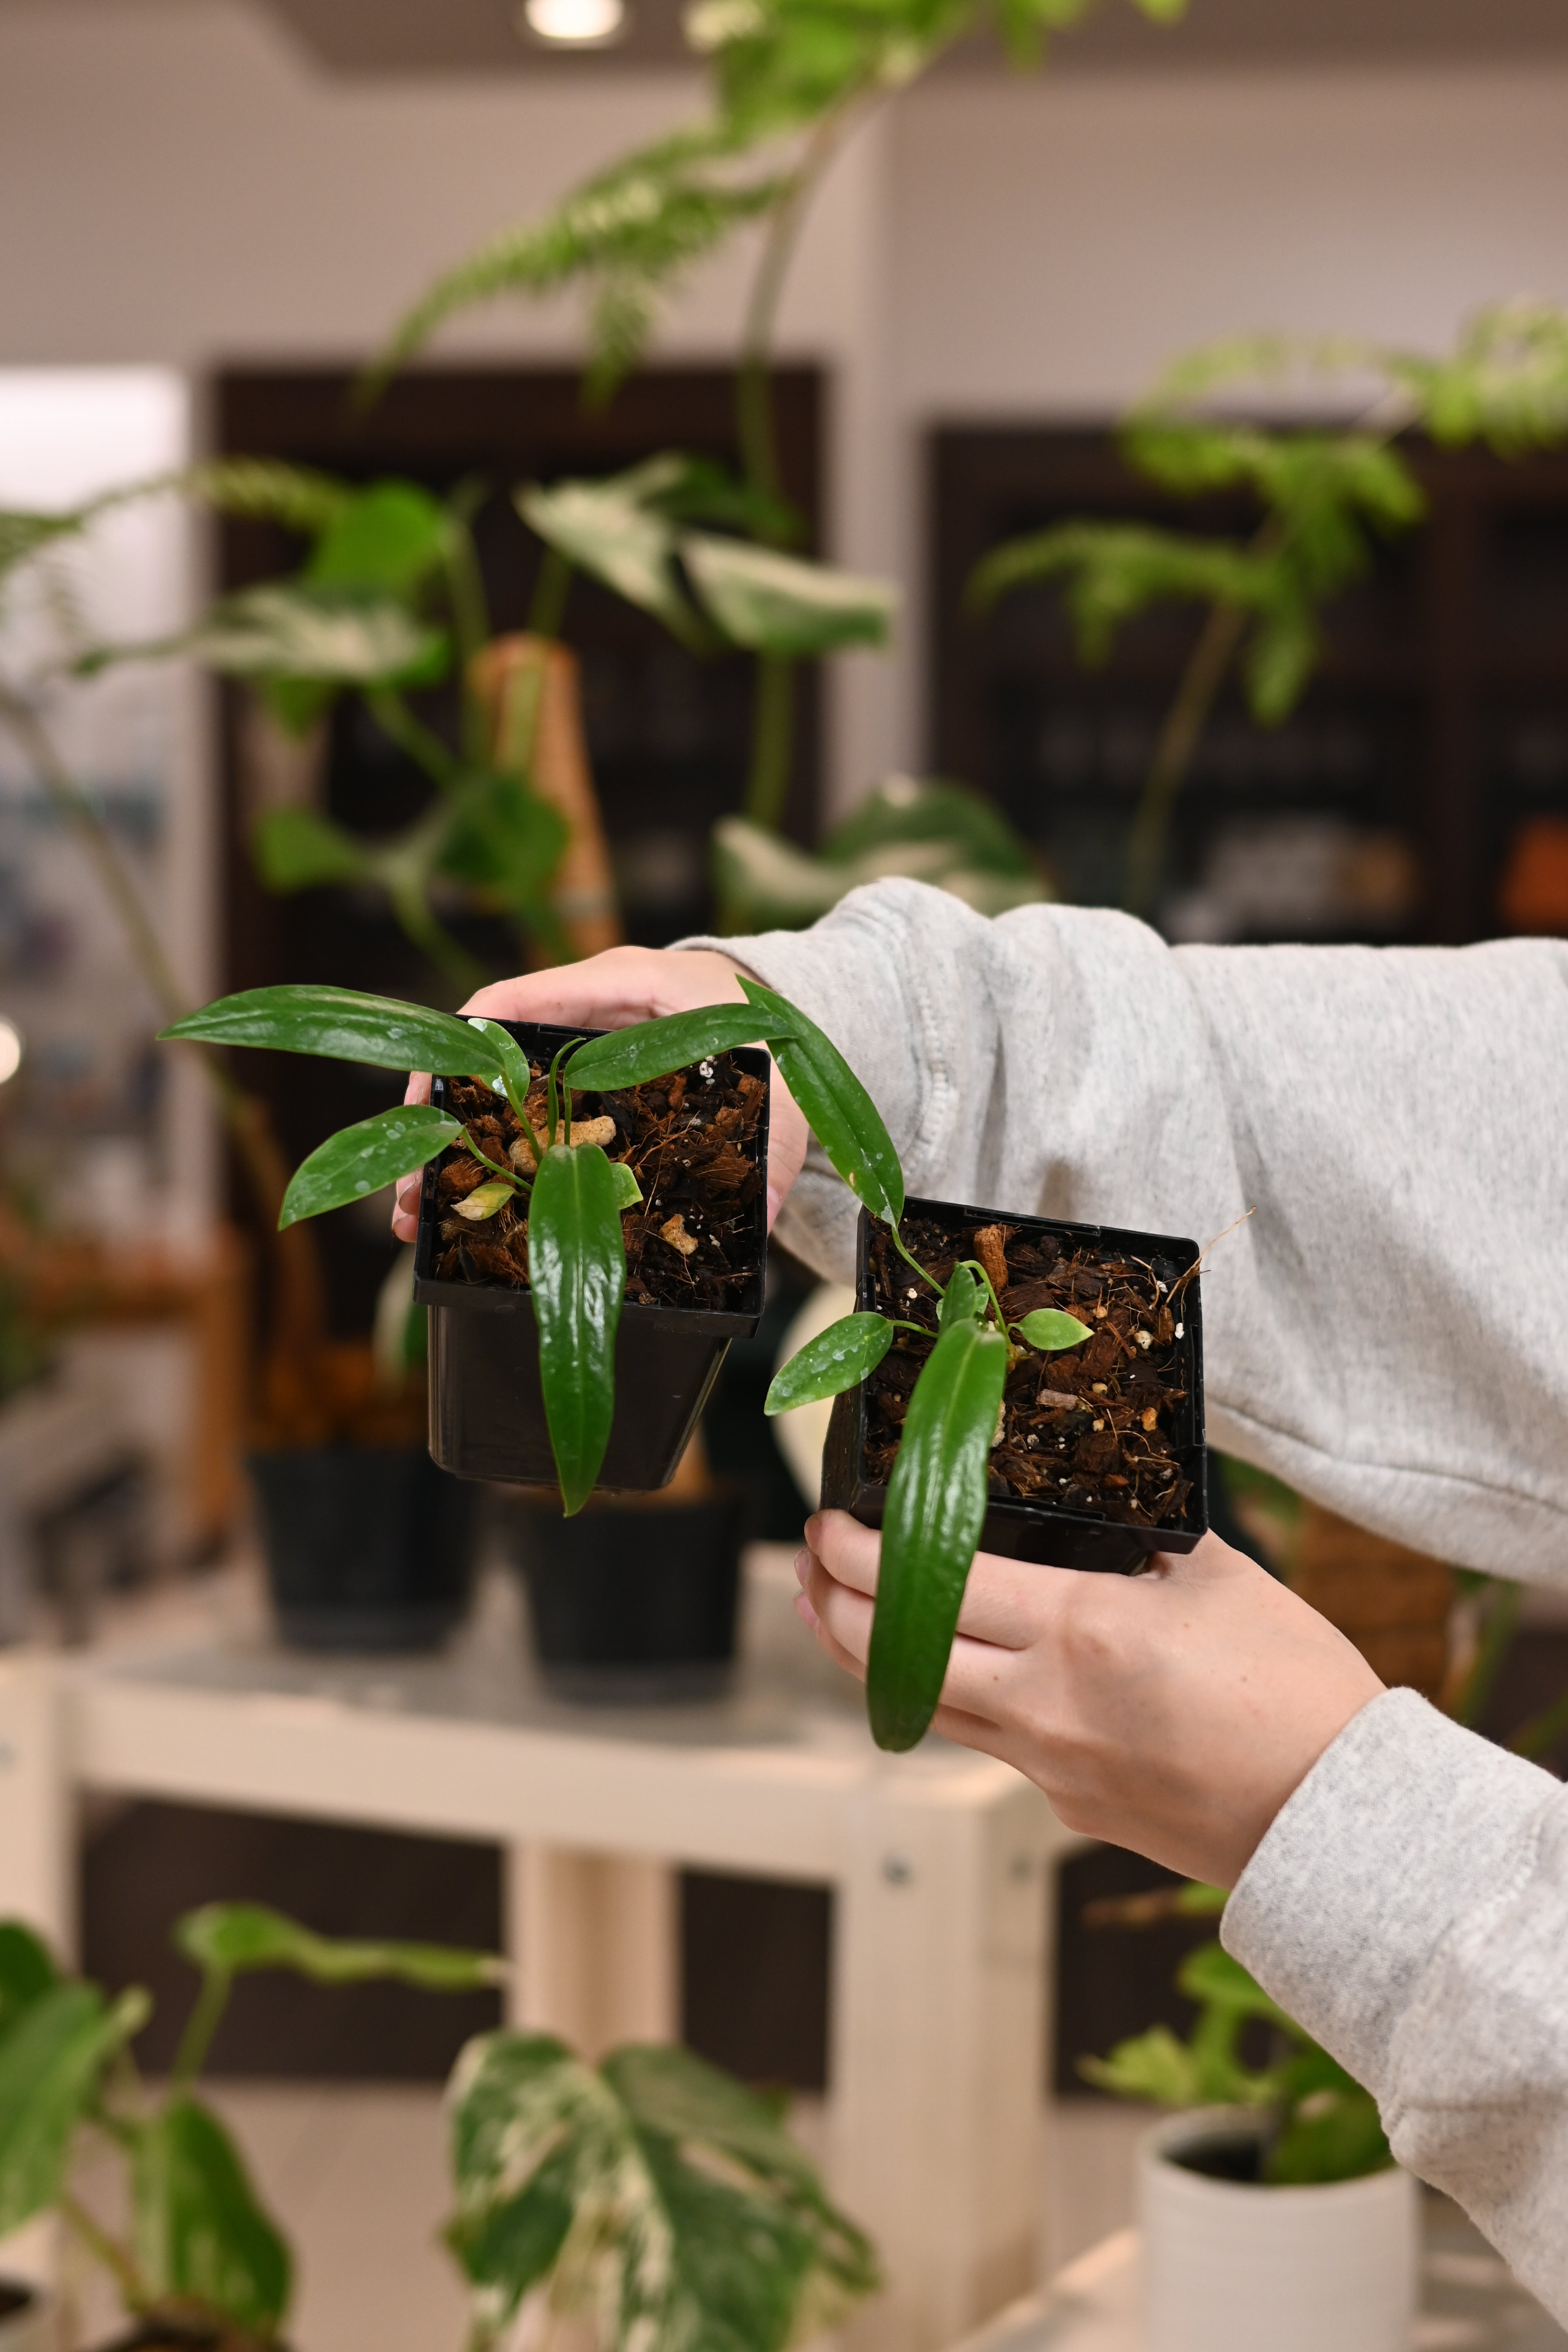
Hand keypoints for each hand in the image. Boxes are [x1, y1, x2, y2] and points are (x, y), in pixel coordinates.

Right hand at [391, 946, 809, 1241]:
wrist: (792, 1012)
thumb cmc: (781, 1031)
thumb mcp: (782, 1083)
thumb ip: (773, 1145)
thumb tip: (760, 1215)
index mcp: (623, 984)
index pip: (514, 1000)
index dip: (459, 1052)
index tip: (422, 1107)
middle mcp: (588, 1009)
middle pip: (487, 1057)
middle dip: (440, 1124)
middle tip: (410, 1197)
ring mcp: (583, 1044)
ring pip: (498, 1093)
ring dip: (458, 1153)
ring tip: (423, 1222)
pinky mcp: (588, 1081)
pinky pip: (527, 1113)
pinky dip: (497, 1158)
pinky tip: (477, 1211)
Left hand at [796, 1512, 1384, 1887]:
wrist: (1337, 1816)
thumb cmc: (1297, 1689)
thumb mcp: (1218, 1577)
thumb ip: (1141, 1541)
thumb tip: (1100, 1510)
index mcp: (1080, 1631)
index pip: (931, 1583)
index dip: (859, 1552)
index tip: (827, 1524)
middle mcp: (1046, 1703)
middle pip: (896, 1652)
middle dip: (831, 1601)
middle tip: (806, 1562)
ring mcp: (1050, 1765)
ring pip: (924, 1705)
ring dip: (865, 1657)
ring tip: (829, 1615)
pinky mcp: (1068, 1805)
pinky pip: (985, 1741)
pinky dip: (941, 1699)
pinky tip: (938, 1671)